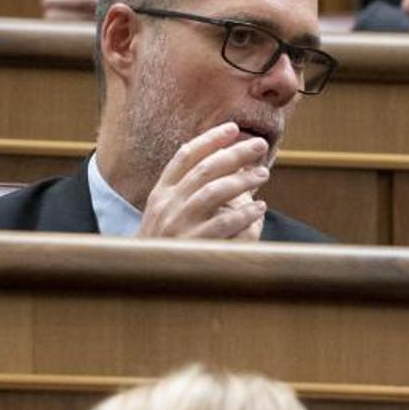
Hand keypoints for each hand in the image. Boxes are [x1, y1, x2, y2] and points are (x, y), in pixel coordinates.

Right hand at [138, 122, 269, 240]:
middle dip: (234, 153)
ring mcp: (177, 225)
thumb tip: (221, 160)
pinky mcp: (192, 246)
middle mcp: (166, 205)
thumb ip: (187, 189)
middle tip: (258, 145)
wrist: (145, 281)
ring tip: (263, 174)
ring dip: (243, 180)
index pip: (184, 156)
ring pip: (214, 191)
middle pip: (204, 169)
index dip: (209, 140)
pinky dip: (244, 213)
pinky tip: (260, 208)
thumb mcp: (166, 213)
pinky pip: (223, 224)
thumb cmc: (166, 244)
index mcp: (160, 193)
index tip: (232, 128)